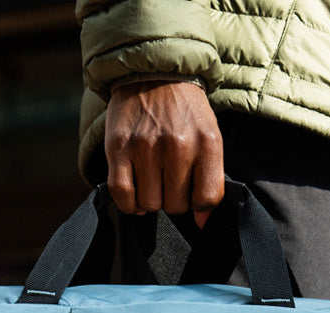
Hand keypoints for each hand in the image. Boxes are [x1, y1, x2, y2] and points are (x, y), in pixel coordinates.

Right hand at [105, 80, 223, 226]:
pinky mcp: (118, 148)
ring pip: (150, 204)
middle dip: (174, 200)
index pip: (206, 199)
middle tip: (169, 180)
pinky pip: (123, 196)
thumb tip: (202, 223)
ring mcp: (145, 146)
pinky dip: (130, 203)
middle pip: (176, 206)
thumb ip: (210, 179)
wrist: (152, 72)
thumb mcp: (209, 136)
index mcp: (206, 141)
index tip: (192, 193)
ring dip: (151, 200)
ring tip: (152, 180)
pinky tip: (135, 191)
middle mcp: (177, 144)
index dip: (199, 205)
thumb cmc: (184, 112)